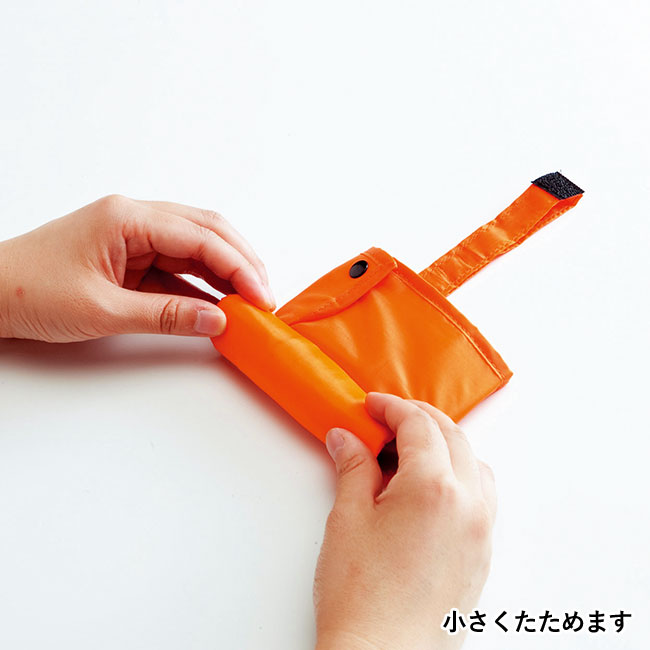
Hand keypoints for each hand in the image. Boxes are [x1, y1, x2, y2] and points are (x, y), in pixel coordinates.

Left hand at [0, 195, 273, 341]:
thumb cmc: (27, 290)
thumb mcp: (102, 310)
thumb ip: (165, 315)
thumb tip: (216, 320)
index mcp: (128, 218)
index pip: (201, 237)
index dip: (239, 266)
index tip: (261, 296)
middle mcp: (137, 219)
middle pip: (208, 231)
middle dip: (242, 262)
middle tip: (265, 297)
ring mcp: (135, 237)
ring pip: (197, 247)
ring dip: (226, 272)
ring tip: (251, 301)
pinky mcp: (132, 257)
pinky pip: (179, 267)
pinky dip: (202, 285)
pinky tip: (219, 303)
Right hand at [314, 393, 495, 649]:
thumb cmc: (362, 597)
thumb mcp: (348, 519)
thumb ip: (353, 467)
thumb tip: (347, 438)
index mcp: (434, 488)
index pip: (418, 425)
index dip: (391, 407)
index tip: (371, 406)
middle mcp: (468, 504)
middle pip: (451, 435)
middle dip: (418, 418)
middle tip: (386, 418)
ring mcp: (481, 530)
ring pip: (474, 462)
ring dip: (444, 444)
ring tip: (408, 451)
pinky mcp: (482, 553)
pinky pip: (482, 495)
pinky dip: (460, 475)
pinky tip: (428, 487)